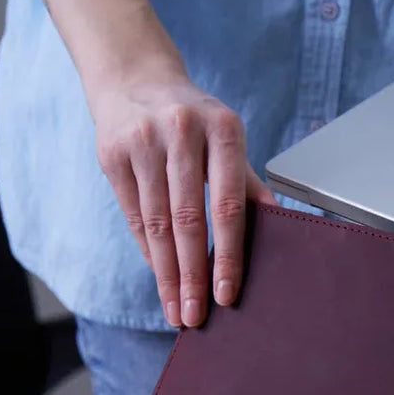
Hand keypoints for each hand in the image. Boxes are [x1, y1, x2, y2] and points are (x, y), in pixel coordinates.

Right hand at [92, 71, 277, 327]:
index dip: (228, 256)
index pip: (228, 206)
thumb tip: (281, 228)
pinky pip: (132, 216)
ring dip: (167, 274)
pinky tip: (160, 278)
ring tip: (175, 310)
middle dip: (192, 276)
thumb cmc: (196, 121)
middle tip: (196, 317)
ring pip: (156, 224)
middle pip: (188, 221)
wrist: (135, 77)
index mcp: (223, 129)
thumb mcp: (228, 140)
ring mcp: (142, 141)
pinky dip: (149, 252)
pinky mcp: (112, 154)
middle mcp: (182, 132)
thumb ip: (249, 184)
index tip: (227, 295)